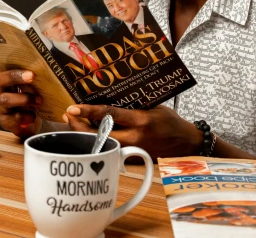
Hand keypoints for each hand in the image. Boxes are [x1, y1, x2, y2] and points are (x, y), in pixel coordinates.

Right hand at [0, 69, 42, 138]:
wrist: (33, 121)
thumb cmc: (34, 97)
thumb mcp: (35, 85)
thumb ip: (37, 75)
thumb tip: (49, 65)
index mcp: (8, 77)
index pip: (3, 66)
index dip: (12, 64)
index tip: (27, 64)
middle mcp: (1, 90)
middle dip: (14, 76)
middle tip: (32, 76)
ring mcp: (2, 105)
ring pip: (5, 99)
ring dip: (24, 99)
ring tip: (39, 100)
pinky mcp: (5, 120)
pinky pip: (11, 118)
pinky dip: (25, 117)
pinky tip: (33, 116)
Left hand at [64, 104, 200, 160]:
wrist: (186, 143)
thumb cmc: (170, 121)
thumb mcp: (153, 106)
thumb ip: (132, 105)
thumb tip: (108, 96)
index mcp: (141, 121)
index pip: (109, 115)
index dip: (89, 111)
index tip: (73, 108)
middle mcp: (135, 137)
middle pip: (99, 135)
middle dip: (80, 127)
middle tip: (68, 116)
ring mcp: (132, 150)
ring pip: (101, 145)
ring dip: (85, 135)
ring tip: (73, 123)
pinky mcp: (132, 159)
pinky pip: (110, 150)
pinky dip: (97, 142)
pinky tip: (89, 134)